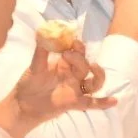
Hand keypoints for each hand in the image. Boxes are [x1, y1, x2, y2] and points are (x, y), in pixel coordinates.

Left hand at [0, 40, 115, 137]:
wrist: (23, 104)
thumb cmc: (30, 83)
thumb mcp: (35, 66)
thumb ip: (41, 51)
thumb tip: (43, 32)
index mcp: (66, 63)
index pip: (77, 51)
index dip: (77, 45)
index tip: (72, 41)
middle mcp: (74, 74)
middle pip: (85, 64)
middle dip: (79, 58)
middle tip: (67, 54)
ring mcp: (76, 88)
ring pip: (94, 82)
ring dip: (98, 74)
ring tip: (94, 67)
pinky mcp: (75, 102)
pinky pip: (92, 102)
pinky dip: (103, 102)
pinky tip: (114, 101)